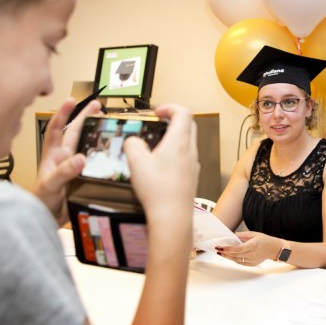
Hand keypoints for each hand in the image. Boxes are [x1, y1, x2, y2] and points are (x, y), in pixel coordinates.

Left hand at [33, 98, 102, 224]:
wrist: (46, 221)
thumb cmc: (41, 203)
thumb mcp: (50, 185)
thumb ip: (63, 172)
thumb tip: (80, 158)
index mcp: (53, 155)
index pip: (57, 128)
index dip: (63, 113)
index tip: (72, 100)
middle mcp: (64, 159)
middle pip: (75, 133)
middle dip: (85, 117)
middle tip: (99, 106)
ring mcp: (74, 168)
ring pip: (85, 146)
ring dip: (95, 135)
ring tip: (108, 125)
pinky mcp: (83, 179)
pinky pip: (94, 164)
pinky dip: (102, 157)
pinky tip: (113, 154)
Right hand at [123, 104, 198, 222]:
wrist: (172, 217)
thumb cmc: (157, 189)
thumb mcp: (136, 162)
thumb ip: (132, 144)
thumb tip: (133, 141)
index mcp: (179, 142)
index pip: (184, 112)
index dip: (170, 107)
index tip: (156, 113)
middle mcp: (190, 151)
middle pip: (189, 124)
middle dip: (173, 119)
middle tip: (157, 124)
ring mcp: (193, 165)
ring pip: (188, 141)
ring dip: (174, 137)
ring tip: (155, 145)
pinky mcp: (192, 178)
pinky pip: (186, 157)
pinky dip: (175, 153)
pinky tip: (160, 165)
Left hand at [216, 231, 276, 265]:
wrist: (274, 249)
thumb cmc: (265, 240)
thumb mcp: (254, 234)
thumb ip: (242, 235)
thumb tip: (233, 235)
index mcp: (253, 245)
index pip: (237, 249)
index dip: (228, 249)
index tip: (221, 247)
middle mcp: (252, 254)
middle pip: (235, 255)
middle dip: (225, 253)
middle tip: (218, 249)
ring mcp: (252, 260)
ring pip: (237, 260)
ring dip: (228, 257)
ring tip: (221, 253)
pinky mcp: (252, 264)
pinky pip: (240, 263)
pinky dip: (234, 259)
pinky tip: (229, 256)